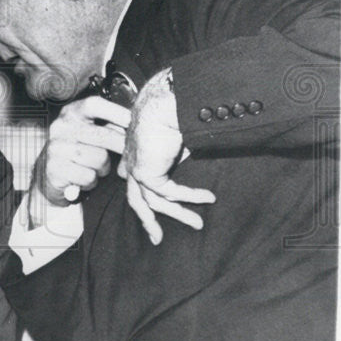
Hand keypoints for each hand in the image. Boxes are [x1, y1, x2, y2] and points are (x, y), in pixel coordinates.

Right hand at [29, 95, 128, 218]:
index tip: (132, 121)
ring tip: (95, 168)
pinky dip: (91, 181)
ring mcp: (55, 148)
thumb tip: (132, 126)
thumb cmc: (77, 152)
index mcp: (71, 113)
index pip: (94, 105)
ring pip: (98, 158)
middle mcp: (60, 127)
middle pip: (102, 134)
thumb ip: (107, 127)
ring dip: (102, 168)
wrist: (48, 175)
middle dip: (119, 146)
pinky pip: (87, 176)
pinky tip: (84, 179)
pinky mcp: (53, 169)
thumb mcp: (89, 134)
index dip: (116, 112)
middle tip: (126, 153)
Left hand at [117, 67, 215, 244]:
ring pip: (152, 201)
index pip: (134, 177)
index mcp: (137, 149)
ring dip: (177, 214)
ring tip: (198, 224)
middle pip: (137, 198)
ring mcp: (136, 167)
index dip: (140, 193)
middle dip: (148, 220)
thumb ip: (176, 154)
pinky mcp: (145, 172)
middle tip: (157, 238)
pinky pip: (169, 192)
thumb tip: (187, 160)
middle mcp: (132, 159)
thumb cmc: (174, 111)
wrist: (168, 102)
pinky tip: (208, 197)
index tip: (149, 209)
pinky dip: (190, 196)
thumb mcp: (177, 137)